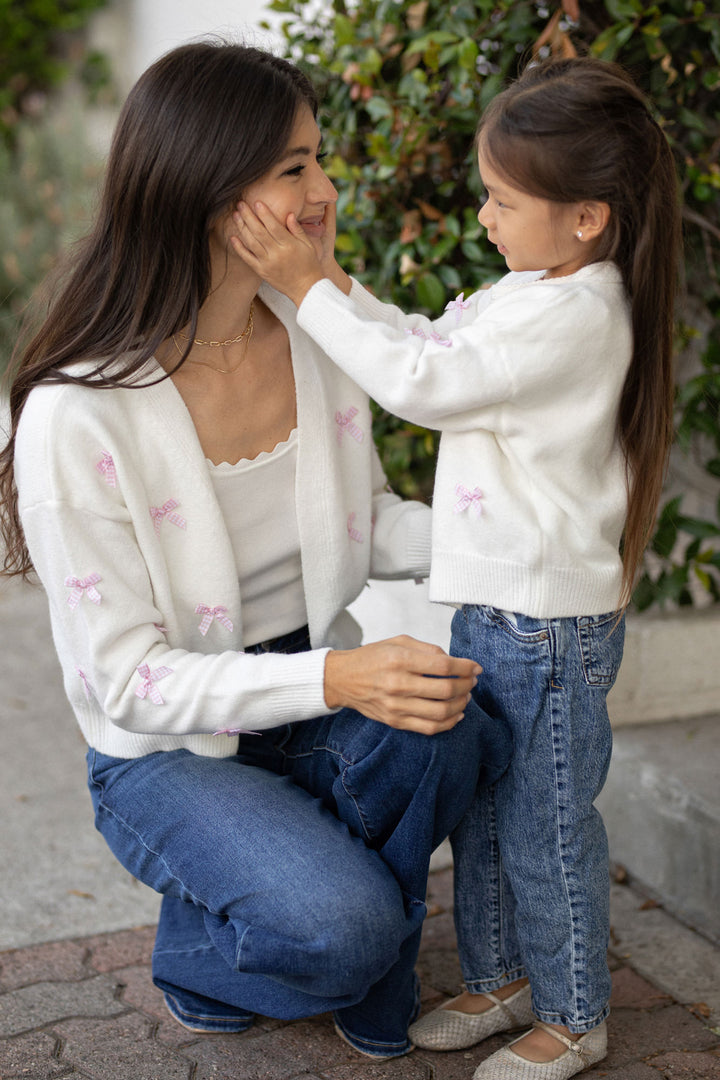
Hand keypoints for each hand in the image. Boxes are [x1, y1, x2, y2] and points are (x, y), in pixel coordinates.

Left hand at [231, 201, 324, 305]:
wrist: (307, 289)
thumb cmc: (309, 265)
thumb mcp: (308, 246)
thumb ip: (297, 230)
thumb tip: (289, 214)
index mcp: (289, 246)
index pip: (274, 226)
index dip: (264, 214)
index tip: (257, 202)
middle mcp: (277, 254)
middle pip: (259, 232)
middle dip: (249, 216)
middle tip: (241, 204)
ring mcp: (267, 264)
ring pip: (251, 243)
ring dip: (242, 228)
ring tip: (236, 215)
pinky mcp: (262, 271)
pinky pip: (248, 258)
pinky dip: (239, 248)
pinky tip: (233, 237)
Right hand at [324, 635, 481, 735]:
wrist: (342, 679)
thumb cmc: (372, 657)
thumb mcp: (398, 641)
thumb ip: (427, 649)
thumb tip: (454, 661)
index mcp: (399, 660)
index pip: (442, 666)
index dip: (465, 667)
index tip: (476, 668)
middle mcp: (398, 684)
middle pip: (445, 690)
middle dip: (466, 686)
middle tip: (472, 681)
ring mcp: (396, 706)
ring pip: (440, 712)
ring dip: (460, 704)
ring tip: (465, 696)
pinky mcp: (395, 721)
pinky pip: (429, 728)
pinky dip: (449, 723)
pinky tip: (457, 713)